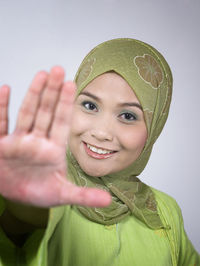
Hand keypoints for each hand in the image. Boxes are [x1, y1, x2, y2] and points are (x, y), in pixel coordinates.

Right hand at [0, 66, 110, 207]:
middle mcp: (38, 141)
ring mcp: (19, 142)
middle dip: (52, 92)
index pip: (62, 122)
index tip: (72, 84)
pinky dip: (1, 108)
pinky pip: (0, 124)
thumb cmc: (39, 193)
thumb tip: (109, 201)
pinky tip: (5, 90)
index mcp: (53, 150)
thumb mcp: (62, 195)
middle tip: (58, 69)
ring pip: (27, 113)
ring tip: (41, 75)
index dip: (66, 103)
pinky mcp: (0, 147)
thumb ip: (84, 196)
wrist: (16, 199)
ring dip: (33, 95)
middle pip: (46, 112)